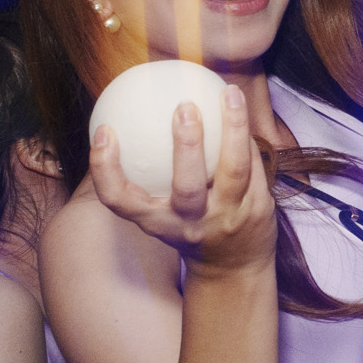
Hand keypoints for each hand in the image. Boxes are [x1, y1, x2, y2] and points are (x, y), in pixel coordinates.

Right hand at [90, 86, 276, 280]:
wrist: (233, 269)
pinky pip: (254, 165)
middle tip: (184, 105)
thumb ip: (145, 174)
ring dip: (233, 128)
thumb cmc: (188, 226)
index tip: (104, 131)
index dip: (105, 169)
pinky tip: (240, 109)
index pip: (120, 201)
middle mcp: (191, 224)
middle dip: (186, 146)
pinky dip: (246, 137)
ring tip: (229, 92)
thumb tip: (126, 115)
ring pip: (233, 170)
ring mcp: (228, 218)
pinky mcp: (258, 210)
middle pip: (187, 187)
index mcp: (156, 223)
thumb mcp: (160, 211)